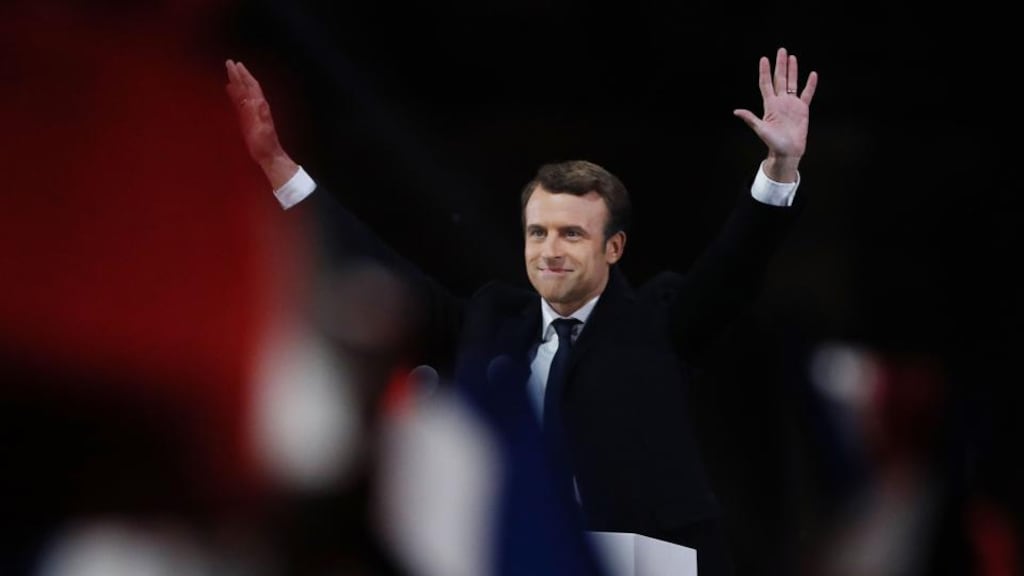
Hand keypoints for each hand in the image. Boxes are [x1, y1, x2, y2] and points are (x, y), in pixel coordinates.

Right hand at [225, 59, 297, 189]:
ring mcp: (252, 112)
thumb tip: (257, 99)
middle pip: (246, 86)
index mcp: (259, 106)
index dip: (243, 76)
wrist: (269, 156)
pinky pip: (239, 102)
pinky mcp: (247, 119)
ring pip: (243, 92)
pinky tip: (229, 90)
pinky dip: (234, 94)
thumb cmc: (265, 144)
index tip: (235, 64)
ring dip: (237, 82)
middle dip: (239, 74)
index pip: (250, 87)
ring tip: (230, 72)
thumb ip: (260, 114)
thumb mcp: (263, 129)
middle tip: (229, 62)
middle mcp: (256, 106)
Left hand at [733, 47, 817, 181]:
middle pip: (780, 79)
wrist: (787, 152)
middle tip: (781, 50)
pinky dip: (810, 85)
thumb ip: (751, 118)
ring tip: (792, 57)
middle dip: (780, 65)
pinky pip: (807, 94)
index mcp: (770, 105)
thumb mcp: (761, 129)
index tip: (764, 59)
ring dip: (792, 70)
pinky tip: (812, 74)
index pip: (766, 84)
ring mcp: (792, 104)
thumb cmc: (773, 143)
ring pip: (792, 83)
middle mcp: (780, 102)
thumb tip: (736, 111)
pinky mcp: (802, 109)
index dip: (765, 72)